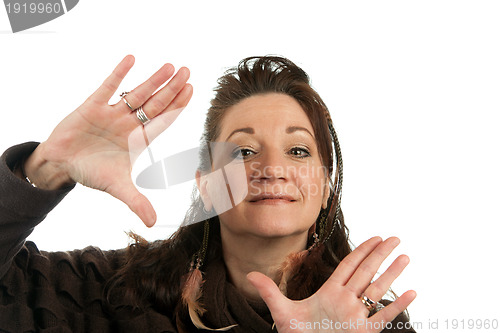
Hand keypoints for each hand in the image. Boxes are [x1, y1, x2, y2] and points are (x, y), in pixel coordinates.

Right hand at [24, 55, 192, 226]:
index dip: (177, 106)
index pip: (163, 120)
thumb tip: (153, 224)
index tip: (192, 90)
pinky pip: (107, 87)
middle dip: (171, 89)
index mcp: (137, 140)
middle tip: (187, 72)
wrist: (61, 164)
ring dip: (153, 80)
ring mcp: (112, 113)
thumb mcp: (117, 187)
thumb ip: (136, 202)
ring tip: (170, 66)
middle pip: (155, 103)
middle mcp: (128, 123)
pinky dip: (119, 74)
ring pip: (136, 93)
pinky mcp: (92, 106)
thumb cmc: (91, 172)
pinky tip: (132, 59)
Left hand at [247, 237, 415, 332]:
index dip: (362, 250)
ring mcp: (356, 316)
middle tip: (395, 238)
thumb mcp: (281, 311)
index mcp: (330, 292)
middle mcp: (346, 300)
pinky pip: (383, 318)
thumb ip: (269, 291)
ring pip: (377, 290)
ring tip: (405, 257)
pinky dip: (397, 306)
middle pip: (366, 272)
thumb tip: (248, 274)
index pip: (349, 266)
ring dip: (391, 274)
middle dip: (380, 254)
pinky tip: (410, 292)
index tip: (375, 237)